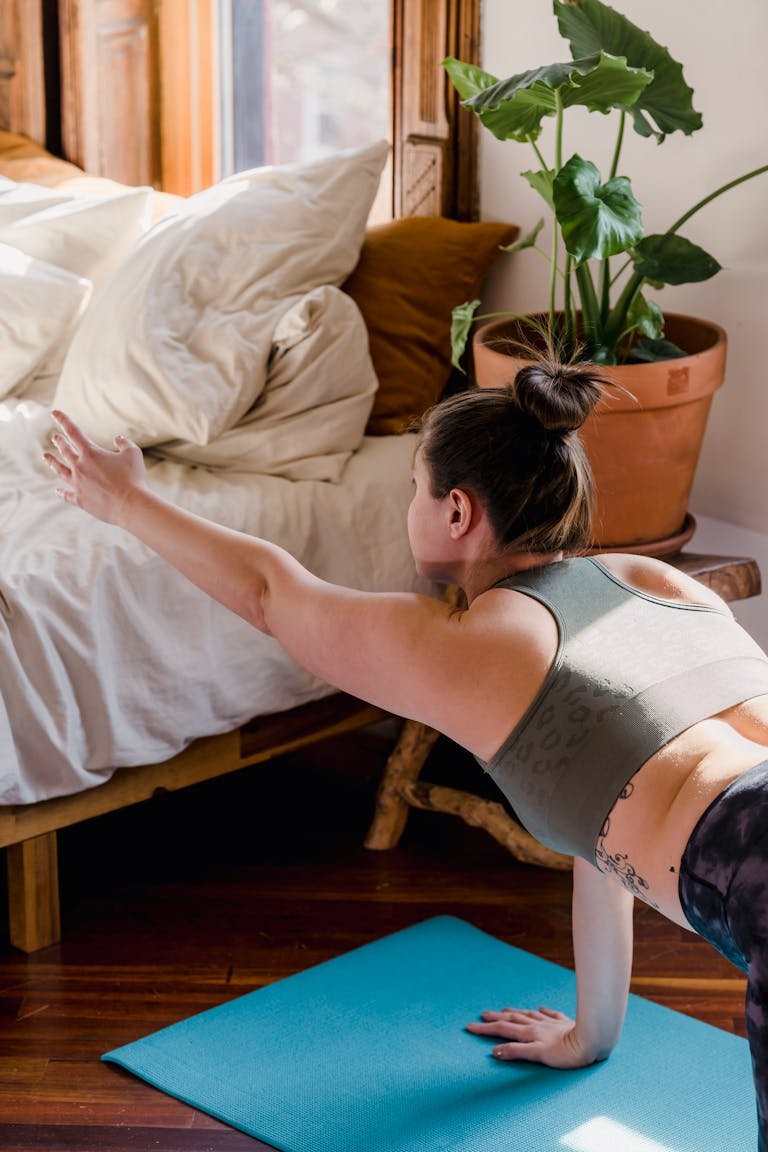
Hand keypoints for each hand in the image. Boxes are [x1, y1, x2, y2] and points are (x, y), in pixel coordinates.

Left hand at [44, 411, 147, 526]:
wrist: (130, 505)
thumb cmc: (134, 478)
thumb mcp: (133, 453)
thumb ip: (124, 443)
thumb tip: (117, 438)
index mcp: (90, 453)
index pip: (73, 432)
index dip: (63, 420)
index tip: (54, 413)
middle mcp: (80, 467)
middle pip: (65, 451)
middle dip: (60, 442)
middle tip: (55, 437)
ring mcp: (78, 484)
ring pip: (60, 471)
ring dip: (52, 462)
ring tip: (46, 456)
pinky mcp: (81, 500)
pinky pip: (67, 495)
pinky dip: (61, 493)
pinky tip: (57, 491)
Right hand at [466, 1006, 596, 1068]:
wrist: (590, 1041)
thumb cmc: (566, 1053)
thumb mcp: (538, 1055)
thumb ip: (517, 1052)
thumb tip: (495, 1051)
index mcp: (529, 1033)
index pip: (502, 1030)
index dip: (485, 1029)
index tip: (469, 1027)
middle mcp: (537, 1025)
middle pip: (512, 1019)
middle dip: (496, 1018)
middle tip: (482, 1015)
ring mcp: (550, 1023)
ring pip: (528, 1015)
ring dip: (515, 1013)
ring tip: (505, 1009)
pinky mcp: (564, 1023)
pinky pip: (550, 1014)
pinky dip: (542, 1011)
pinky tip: (540, 1008)